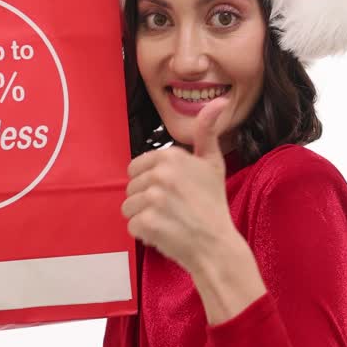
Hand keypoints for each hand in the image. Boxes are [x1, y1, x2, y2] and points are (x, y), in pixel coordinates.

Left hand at [122, 97, 237, 275]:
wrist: (217, 245)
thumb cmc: (213, 204)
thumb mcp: (212, 163)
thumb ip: (207, 131)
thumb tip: (218, 102)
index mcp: (171, 156)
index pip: (136, 168)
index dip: (150, 182)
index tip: (172, 192)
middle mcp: (160, 173)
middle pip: (131, 188)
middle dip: (146, 201)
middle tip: (172, 209)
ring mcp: (152, 198)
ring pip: (128, 207)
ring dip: (144, 217)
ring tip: (169, 221)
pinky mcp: (146, 221)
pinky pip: (131, 225)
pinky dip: (145, 234)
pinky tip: (165, 233)